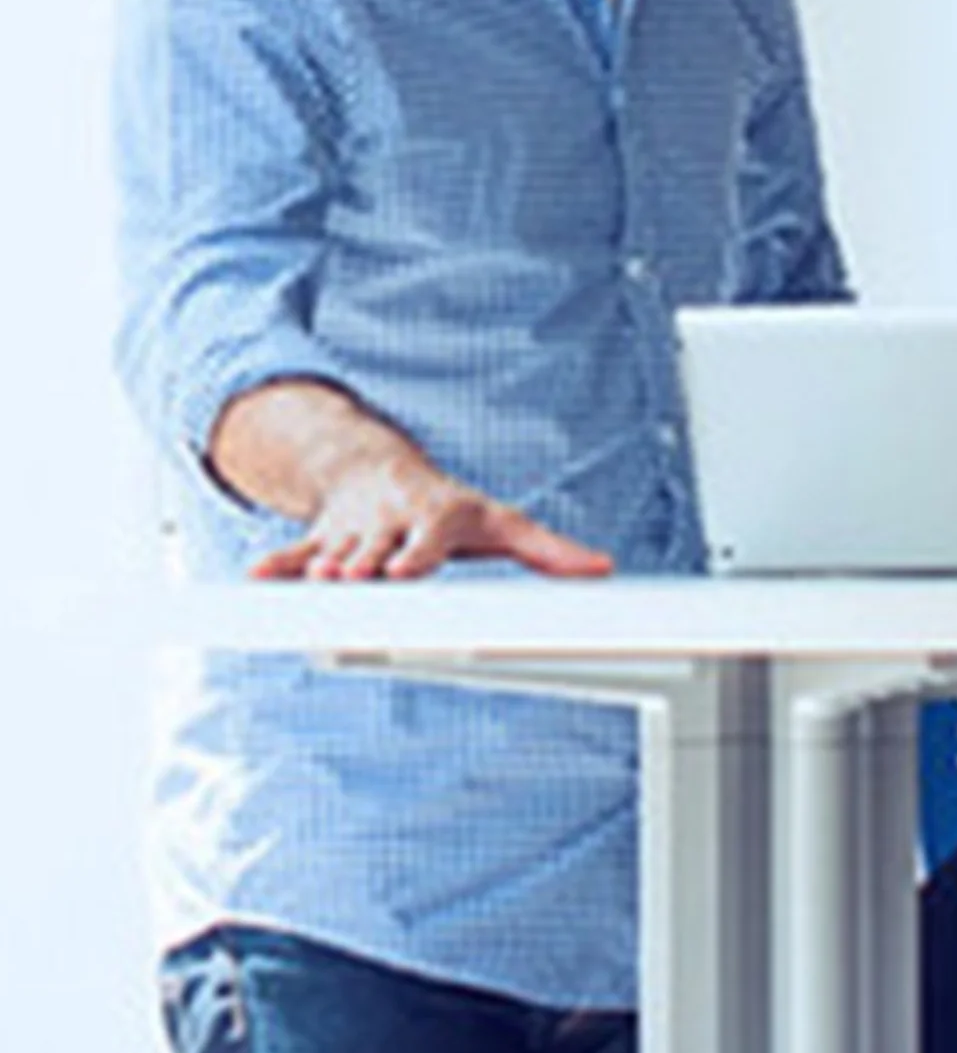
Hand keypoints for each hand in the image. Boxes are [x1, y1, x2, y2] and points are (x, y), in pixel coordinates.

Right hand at [251, 448, 612, 582]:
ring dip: (322, 571)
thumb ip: (548, 550)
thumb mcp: (498, 522)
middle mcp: (390, 525)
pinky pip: (293, 552)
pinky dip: (277, 566)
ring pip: (334, 557)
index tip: (402, 570)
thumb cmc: (448, 507)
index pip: (424, 542)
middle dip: (363, 566)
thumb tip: (604, 568)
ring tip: (316, 584)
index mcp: (433, 520)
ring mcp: (352, 533)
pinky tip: (257, 581)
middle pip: (375, 552)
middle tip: (352, 580)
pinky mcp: (320, 540)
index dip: (413, 555)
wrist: (378, 468)